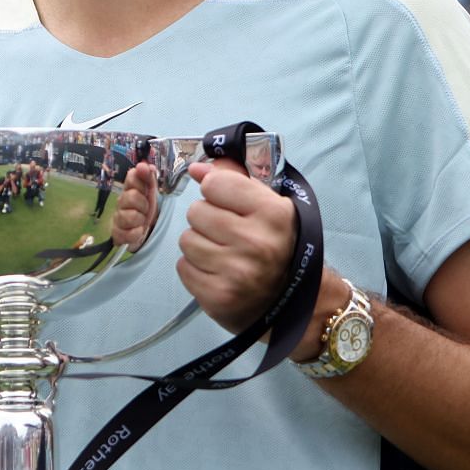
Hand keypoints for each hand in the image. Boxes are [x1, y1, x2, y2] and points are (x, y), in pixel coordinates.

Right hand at [110, 162, 159, 252]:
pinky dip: (136, 233)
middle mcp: (121, 202)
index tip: (147, 189)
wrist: (144, 231)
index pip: (132, 176)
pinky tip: (139, 231)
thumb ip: (150, 177)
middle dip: (144, 205)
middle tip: (146, 209)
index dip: (141, 182)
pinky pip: (126, 233)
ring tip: (142, 222)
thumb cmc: (146, 209)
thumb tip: (146, 165)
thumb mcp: (151, 192)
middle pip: (131, 196)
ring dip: (140, 220)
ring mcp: (117, 218)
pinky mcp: (117, 234)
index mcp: (130, 189)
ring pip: (129, 216)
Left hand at [176, 158, 299, 336]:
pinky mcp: (218, 296)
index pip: (215, 184)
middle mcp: (256, 242)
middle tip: (226, 233)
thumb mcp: (266, 205)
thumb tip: (196, 168)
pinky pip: (183, 267)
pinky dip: (194, 268)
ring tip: (221, 253)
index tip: (228, 203)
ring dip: (198, 244)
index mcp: (273, 214)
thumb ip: (233, 180)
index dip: (216, 191)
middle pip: (196, 211)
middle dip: (206, 220)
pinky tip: (216, 272)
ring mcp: (237, 272)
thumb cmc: (273, 245)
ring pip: (186, 240)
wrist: (286, 300)